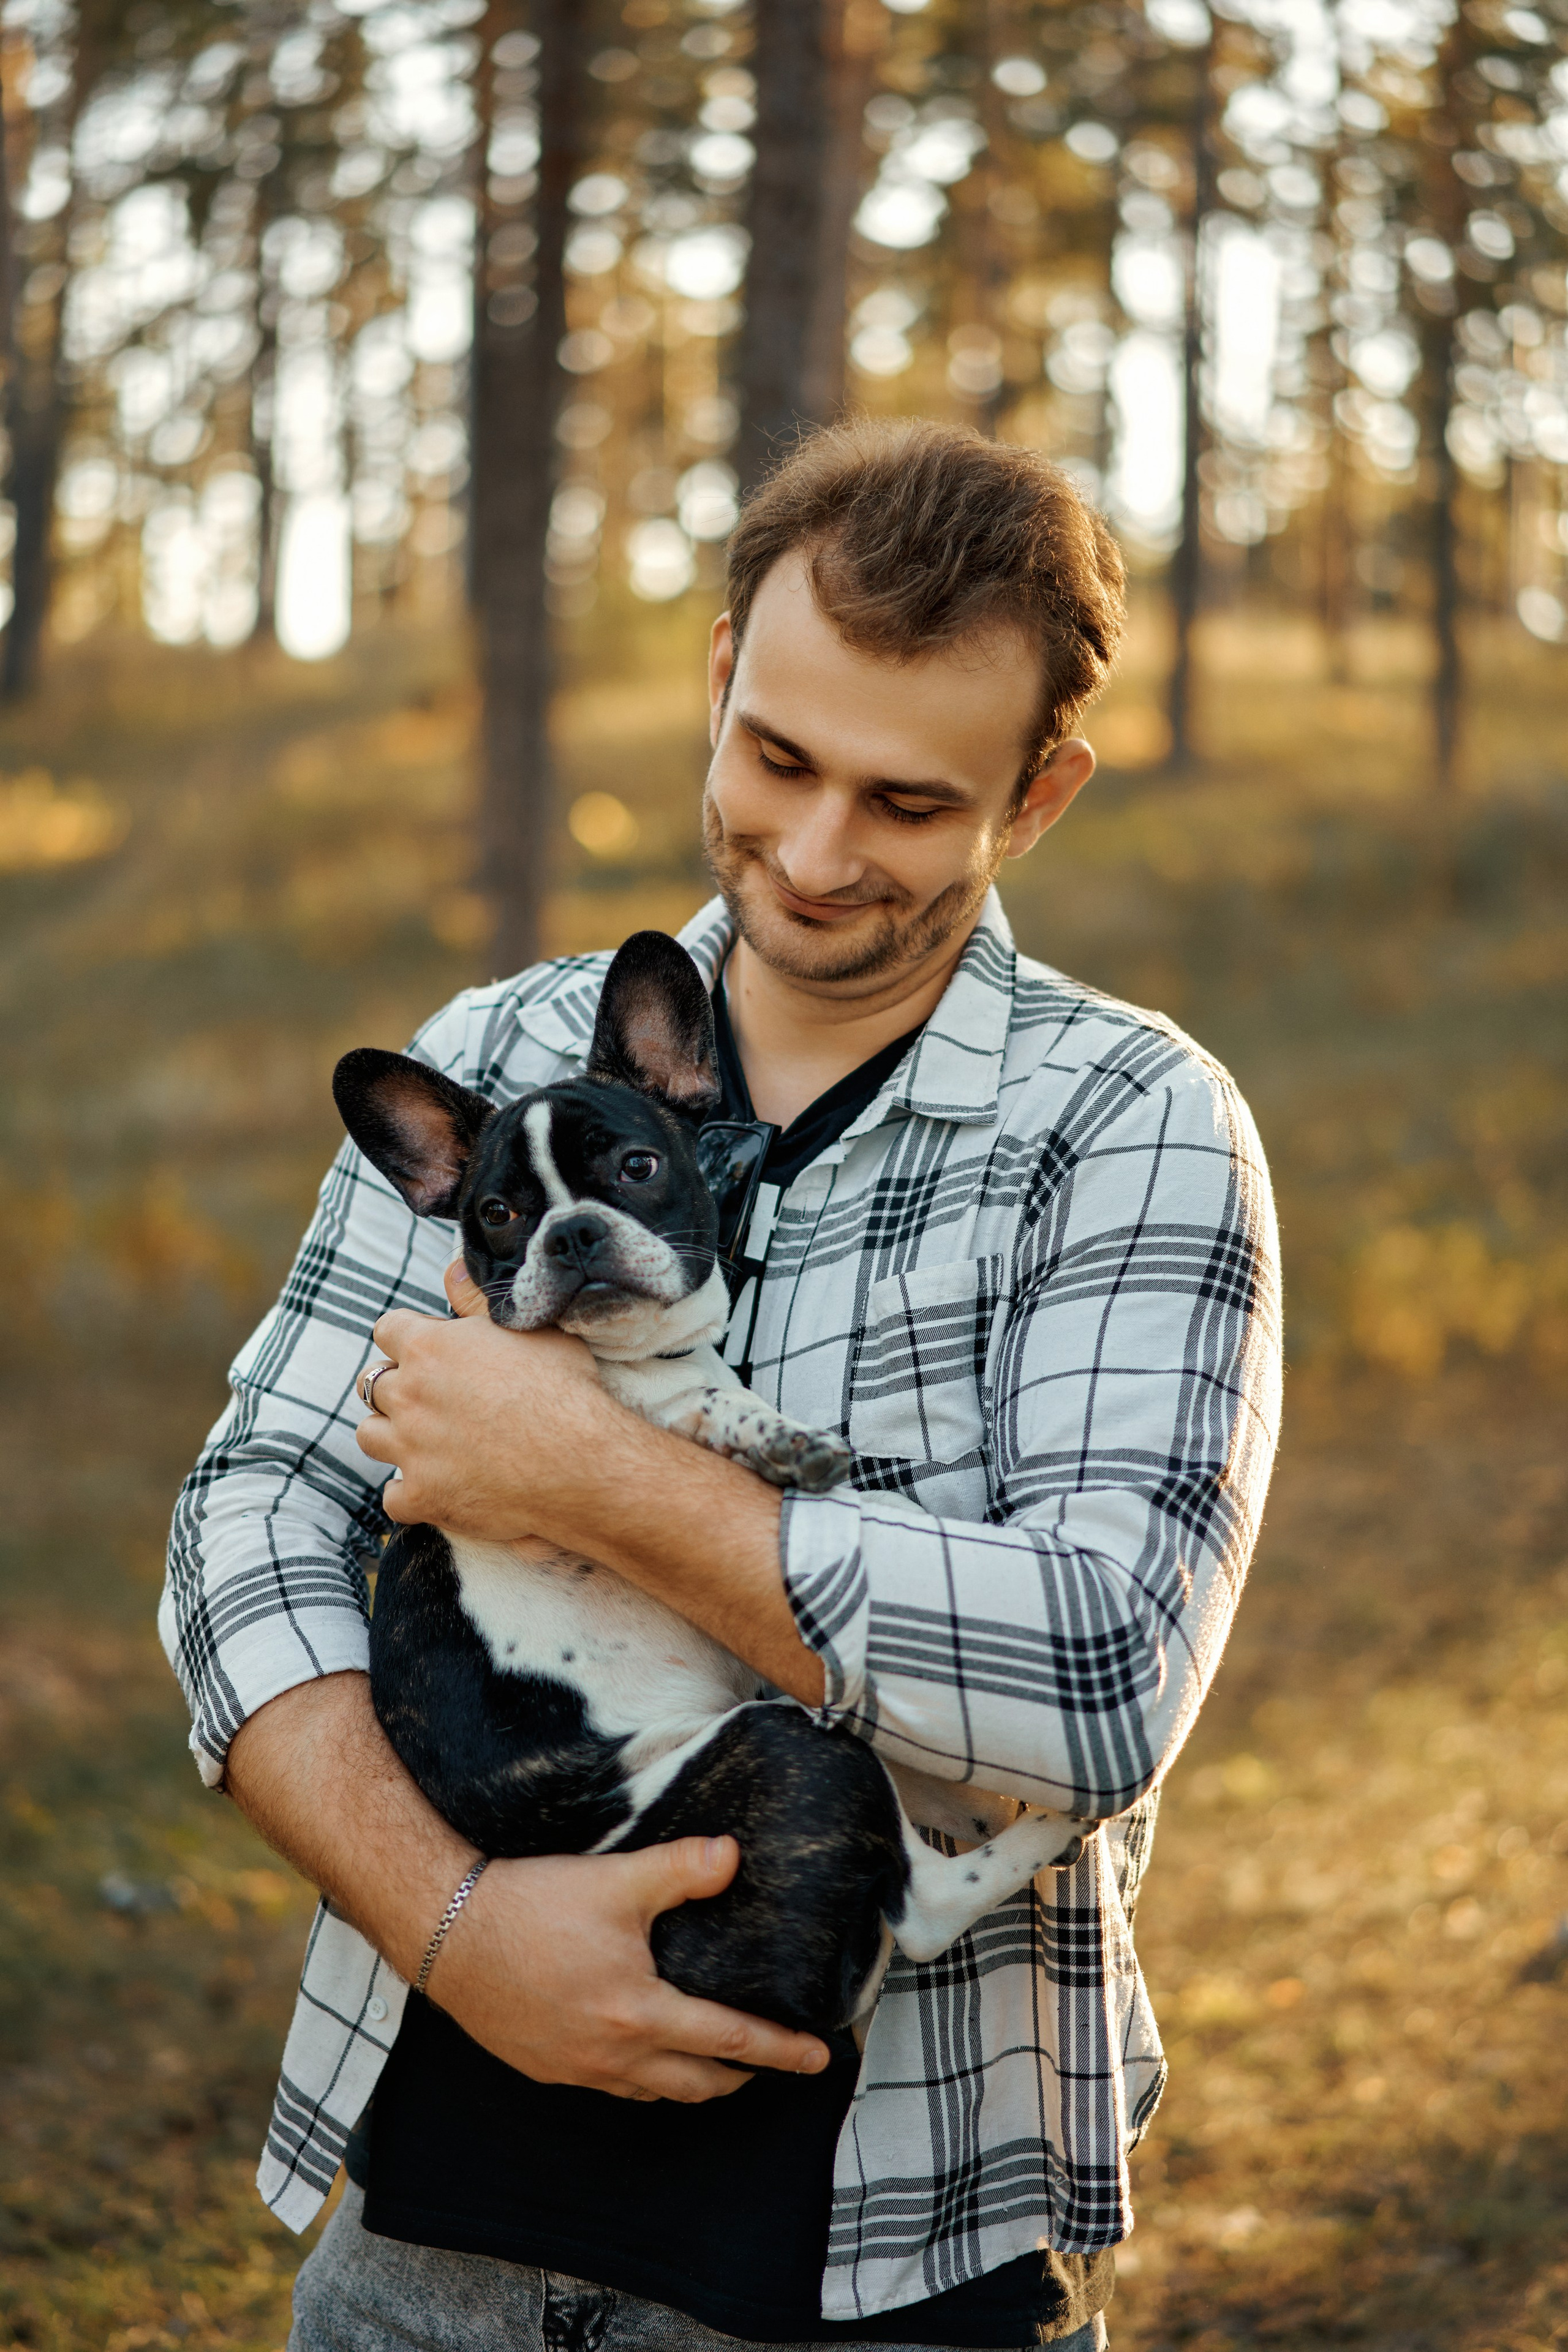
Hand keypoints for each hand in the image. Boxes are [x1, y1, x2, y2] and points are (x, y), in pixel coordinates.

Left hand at [355, 1281, 613, 1540]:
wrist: (582, 1463)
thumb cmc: (564, 1390)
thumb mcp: (530, 1330)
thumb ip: (479, 1301)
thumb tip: (452, 1270)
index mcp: (428, 1348)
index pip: (387, 1330)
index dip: (408, 1337)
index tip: (429, 1350)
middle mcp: (409, 1396)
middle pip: (372, 1383)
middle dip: (397, 1386)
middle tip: (433, 1397)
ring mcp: (411, 1450)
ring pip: (369, 1436)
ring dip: (391, 1435)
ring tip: (424, 1439)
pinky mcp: (424, 1497)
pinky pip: (393, 1497)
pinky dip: (410, 1493)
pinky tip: (438, 1485)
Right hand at [431, 1834, 829, 2099]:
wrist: (448, 1932)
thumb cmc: (531, 1906)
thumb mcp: (617, 1880)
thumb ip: (682, 1869)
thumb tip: (734, 1855)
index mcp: (639, 2014)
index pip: (731, 2041)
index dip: (780, 2050)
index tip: (819, 2058)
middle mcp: (612, 2055)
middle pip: (699, 2084)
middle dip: (744, 2076)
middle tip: (774, 2061)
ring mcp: (577, 2069)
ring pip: (655, 2094)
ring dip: (694, 2083)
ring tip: (717, 2062)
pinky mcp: (546, 2066)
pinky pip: (613, 2088)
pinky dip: (645, 2081)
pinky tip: (645, 2056)